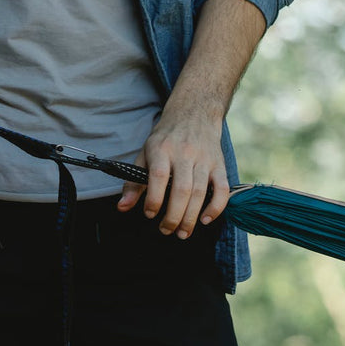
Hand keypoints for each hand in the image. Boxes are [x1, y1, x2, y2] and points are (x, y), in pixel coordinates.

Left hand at [116, 106, 229, 238]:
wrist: (194, 113)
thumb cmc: (166, 138)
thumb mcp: (146, 152)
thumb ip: (134, 182)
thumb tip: (122, 207)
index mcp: (162, 148)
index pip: (159, 175)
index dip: (154, 199)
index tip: (150, 215)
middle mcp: (184, 153)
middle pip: (182, 189)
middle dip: (174, 216)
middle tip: (167, 231)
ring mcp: (204, 158)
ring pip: (200, 192)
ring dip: (191, 218)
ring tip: (182, 233)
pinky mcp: (219, 164)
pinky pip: (222, 189)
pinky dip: (216, 207)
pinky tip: (205, 219)